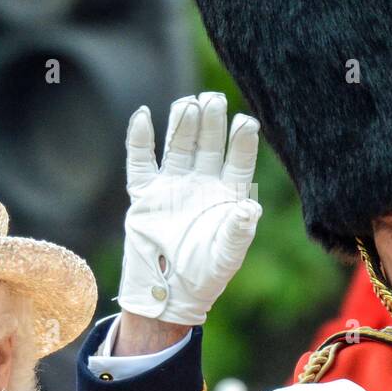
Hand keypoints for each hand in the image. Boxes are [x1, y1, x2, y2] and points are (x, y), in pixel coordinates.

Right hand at [116, 93, 261, 325]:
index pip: (237, 160)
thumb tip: (251, 208)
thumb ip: (238, 231)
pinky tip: (143, 116)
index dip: (242, 141)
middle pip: (207, 143)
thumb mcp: (227, 255)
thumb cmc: (204, 274)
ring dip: (182, 124)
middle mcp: (201, 183)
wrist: (168, 292)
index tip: (247, 122)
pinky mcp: (146, 193)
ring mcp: (173, 185)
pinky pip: (141, 160)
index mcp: (227, 194)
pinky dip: (140, 139)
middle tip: (214, 98)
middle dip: (212, 121)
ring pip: (178, 145)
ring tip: (188, 103)